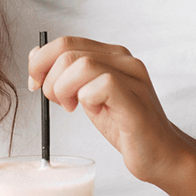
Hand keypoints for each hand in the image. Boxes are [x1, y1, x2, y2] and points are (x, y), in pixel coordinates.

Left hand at [28, 36, 185, 185]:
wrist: (160, 154)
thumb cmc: (125, 126)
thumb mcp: (88, 96)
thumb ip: (68, 75)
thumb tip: (35, 56)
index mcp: (112, 55)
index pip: (66, 42)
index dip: (41, 62)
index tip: (36, 84)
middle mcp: (124, 59)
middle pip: (68, 51)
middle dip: (49, 79)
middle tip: (57, 102)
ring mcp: (132, 77)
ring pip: (81, 65)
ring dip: (64, 89)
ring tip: (72, 108)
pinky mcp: (135, 99)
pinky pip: (101, 84)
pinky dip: (87, 100)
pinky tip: (94, 112)